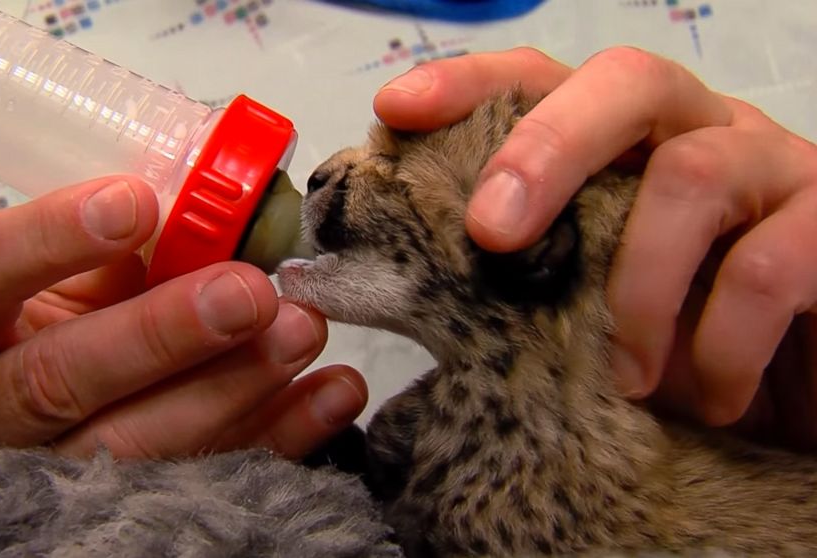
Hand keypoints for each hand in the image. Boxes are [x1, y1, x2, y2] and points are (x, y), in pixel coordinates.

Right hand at [0, 176, 366, 460]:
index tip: (135, 204)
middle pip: (57, 380)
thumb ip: (108, 255)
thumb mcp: (54, 290)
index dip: (48, 240)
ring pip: (128, 448)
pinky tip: (328, 395)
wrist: (30, 442)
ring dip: (231, 388)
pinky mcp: (110, 520)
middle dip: (161, 333)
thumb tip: (201, 214)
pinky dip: (274, 439)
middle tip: (249, 292)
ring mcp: (36, 481)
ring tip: (302, 331)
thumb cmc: (44, 340)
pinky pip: (201, 485)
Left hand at [374, 47, 816, 448]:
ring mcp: (774, 172)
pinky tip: (704, 397)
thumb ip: (525, 279)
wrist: (798, 396)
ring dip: (636, 288)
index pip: (546, 80)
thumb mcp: (588, 307)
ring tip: (621, 377)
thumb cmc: (681, 344)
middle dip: (546, 148)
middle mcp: (700, 133)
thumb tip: (408, 286)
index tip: (397, 109)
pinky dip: (718, 344)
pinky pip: (768, 268)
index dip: (471, 83)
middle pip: (627, 83)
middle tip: (492, 234)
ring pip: (694, 175)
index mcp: (628, 145)